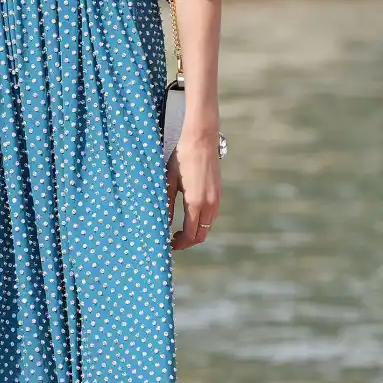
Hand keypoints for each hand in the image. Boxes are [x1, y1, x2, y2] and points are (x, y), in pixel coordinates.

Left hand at [166, 131, 220, 248]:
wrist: (201, 138)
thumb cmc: (181, 157)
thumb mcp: (169, 180)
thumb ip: (167, 204)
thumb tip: (163, 223)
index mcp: (195, 203)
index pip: (190, 235)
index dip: (180, 244)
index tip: (169, 244)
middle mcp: (210, 204)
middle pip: (201, 234)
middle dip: (188, 241)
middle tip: (173, 240)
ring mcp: (217, 198)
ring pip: (208, 225)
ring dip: (196, 231)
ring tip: (180, 229)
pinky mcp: (219, 192)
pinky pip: (211, 215)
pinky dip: (202, 221)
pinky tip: (190, 215)